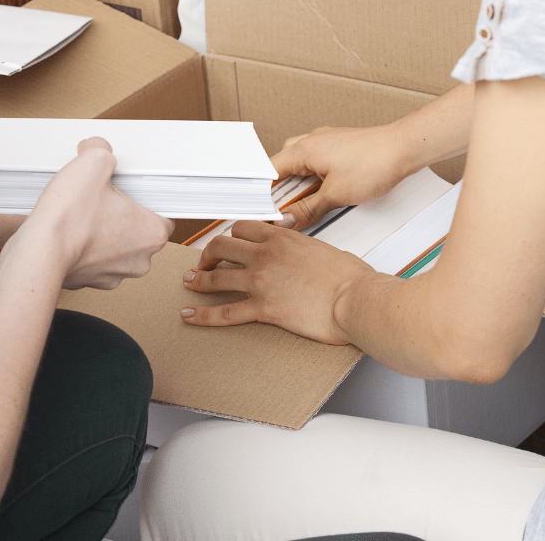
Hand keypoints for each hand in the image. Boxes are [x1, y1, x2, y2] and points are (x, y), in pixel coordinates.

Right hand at [11, 137, 173, 289]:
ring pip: (115, 248)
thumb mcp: (92, 163)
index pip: (162, 215)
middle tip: (100, 200)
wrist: (39, 252)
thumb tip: (98, 148)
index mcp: (152, 233)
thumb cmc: (71, 217)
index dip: (143, 199)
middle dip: (121, 216)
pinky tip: (69, 233)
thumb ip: (103, 151)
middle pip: (138, 231)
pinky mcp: (89, 282)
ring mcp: (114, 276)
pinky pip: (92, 261)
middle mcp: (139, 260)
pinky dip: (83, 249)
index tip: (127, 192)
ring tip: (81, 216)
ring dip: (102, 234)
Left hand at [179, 220, 377, 344]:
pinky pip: (225, 312)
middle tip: (203, 262)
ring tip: (189, 282)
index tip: (228, 243)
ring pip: (217, 277)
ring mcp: (261, 281)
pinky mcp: (262, 308)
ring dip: (198, 279)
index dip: (231, 235)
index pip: (244, 228)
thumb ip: (309, 251)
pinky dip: (203, 315)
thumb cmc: (351, 278)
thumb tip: (312, 257)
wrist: (355, 299)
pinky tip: (190, 316)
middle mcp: (266, 255)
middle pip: (222, 246)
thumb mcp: (327, 251)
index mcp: (283, 238)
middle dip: (208, 254)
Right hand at [272, 124, 416, 229]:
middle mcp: (310, 141)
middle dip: (279, 190)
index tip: (262, 212)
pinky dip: (313, 177)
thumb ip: (307, 209)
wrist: (404, 148)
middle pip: (281, 167)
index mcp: (302, 150)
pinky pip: (316, 161)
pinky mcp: (340, 146)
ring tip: (303, 204)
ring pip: (300, 164)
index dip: (261, 194)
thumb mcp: (335, 195)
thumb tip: (287, 220)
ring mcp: (326, 141)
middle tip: (282, 212)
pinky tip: (322, 191)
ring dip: (298, 184)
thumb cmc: (374, 164)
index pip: (268, 172)